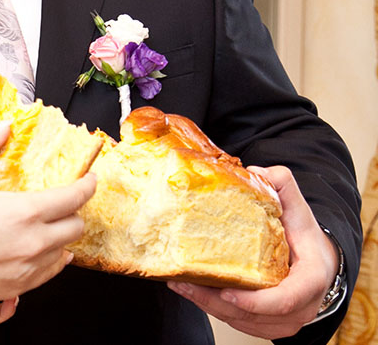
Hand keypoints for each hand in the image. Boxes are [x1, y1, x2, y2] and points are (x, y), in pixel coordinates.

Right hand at [0, 122, 96, 303]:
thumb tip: (3, 127)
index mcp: (25, 212)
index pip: (74, 197)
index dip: (88, 186)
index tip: (90, 179)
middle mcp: (35, 242)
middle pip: (76, 225)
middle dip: (74, 211)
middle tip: (62, 202)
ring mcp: (30, 267)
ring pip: (66, 250)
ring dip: (61, 235)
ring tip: (47, 225)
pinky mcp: (22, 286)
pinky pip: (52, 272)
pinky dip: (53, 258)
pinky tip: (43, 250)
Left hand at [168, 165, 338, 339]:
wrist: (316, 260)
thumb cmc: (304, 236)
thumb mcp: (297, 209)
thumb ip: (282, 186)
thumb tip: (256, 172)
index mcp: (311, 278)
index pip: (286, 299)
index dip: (256, 301)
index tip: (227, 292)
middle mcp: (301, 306)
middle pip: (256, 315)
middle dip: (217, 302)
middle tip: (185, 283)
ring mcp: (285, 319)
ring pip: (243, 322)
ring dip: (209, 306)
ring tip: (180, 284)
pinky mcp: (268, 323)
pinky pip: (239, 323)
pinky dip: (213, 309)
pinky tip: (190, 291)